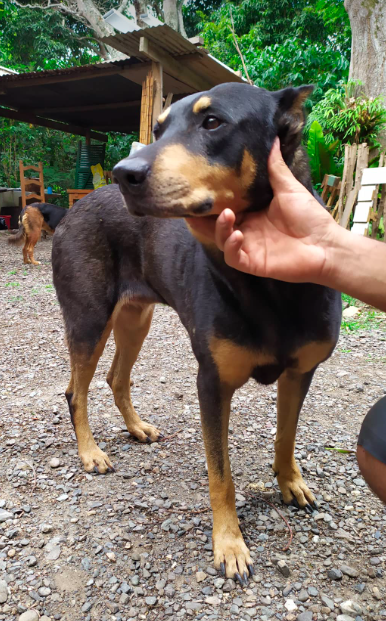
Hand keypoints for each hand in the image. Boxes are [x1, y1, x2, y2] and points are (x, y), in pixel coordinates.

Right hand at [187, 138, 337, 283]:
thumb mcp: (289, 188)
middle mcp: (246, 229)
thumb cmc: (310, 217)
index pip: (224, 204)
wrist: (326, 245)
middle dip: (204, 215)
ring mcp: (248, 247)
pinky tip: (237, 235)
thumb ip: (275, 168)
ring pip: (221, 240)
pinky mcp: (253, 263)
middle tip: (196, 202)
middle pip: (216, 223)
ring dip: (219, 228)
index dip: (211, 199)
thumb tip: (272, 138)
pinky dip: (231, 247)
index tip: (199, 185)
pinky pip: (233, 257)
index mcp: (252, 212)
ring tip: (226, 214)